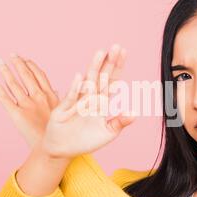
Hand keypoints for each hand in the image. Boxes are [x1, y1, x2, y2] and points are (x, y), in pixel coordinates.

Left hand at [0, 54, 58, 147]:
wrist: (51, 148)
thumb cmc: (57, 132)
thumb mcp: (63, 113)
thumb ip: (56, 100)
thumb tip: (56, 91)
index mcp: (50, 96)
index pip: (39, 75)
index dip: (31, 65)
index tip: (24, 59)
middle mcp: (38, 97)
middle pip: (26, 75)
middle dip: (18, 63)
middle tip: (11, 55)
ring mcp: (27, 105)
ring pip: (14, 83)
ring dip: (6, 71)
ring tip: (0, 62)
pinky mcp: (16, 114)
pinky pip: (4, 98)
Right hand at [41, 44, 135, 158]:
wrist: (62, 150)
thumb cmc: (85, 140)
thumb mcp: (107, 133)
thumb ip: (120, 122)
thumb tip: (134, 113)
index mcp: (101, 102)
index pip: (111, 81)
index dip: (117, 68)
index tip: (123, 53)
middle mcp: (89, 98)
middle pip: (100, 77)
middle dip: (108, 63)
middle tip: (116, 47)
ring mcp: (76, 102)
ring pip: (87, 82)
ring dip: (94, 68)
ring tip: (101, 53)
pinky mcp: (63, 109)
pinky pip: (71, 98)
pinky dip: (75, 88)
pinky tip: (80, 77)